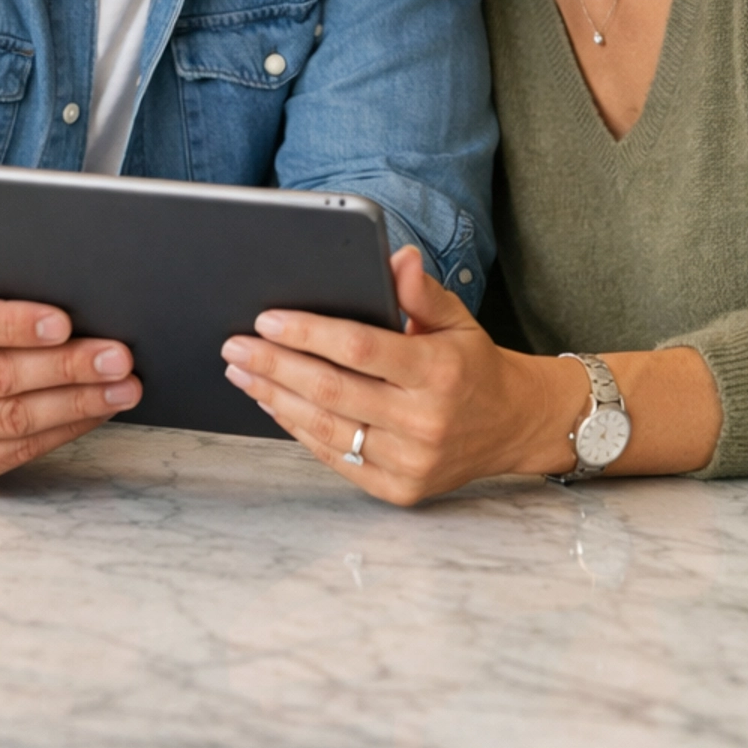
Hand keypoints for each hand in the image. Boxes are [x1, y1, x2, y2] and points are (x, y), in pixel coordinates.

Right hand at [0, 254, 141, 486]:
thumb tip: (29, 254)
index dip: (13, 324)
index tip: (65, 322)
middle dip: (66, 366)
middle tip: (118, 357)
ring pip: (13, 420)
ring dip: (77, 404)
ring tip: (124, 387)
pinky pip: (18, 451)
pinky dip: (66, 430)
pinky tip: (97, 411)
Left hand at [221, 246, 582, 504]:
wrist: (512, 426)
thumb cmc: (474, 366)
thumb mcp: (458, 320)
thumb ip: (422, 292)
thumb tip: (397, 258)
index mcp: (438, 371)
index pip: (360, 348)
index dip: (309, 333)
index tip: (268, 319)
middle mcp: (424, 420)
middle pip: (332, 390)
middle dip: (275, 365)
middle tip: (235, 345)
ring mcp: (411, 461)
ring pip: (327, 428)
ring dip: (275, 398)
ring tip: (243, 372)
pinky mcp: (399, 489)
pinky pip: (336, 458)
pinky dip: (299, 430)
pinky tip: (274, 404)